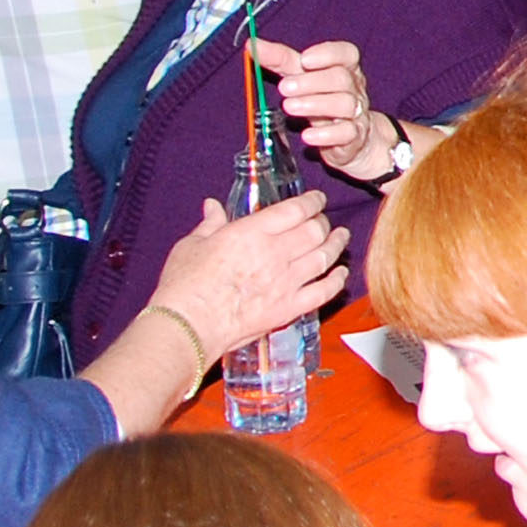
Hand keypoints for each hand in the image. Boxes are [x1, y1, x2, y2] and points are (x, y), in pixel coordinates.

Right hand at [146, 190, 348, 362]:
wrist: (188, 326)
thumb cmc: (184, 285)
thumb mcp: (192, 245)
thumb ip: (210, 224)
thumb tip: (213, 206)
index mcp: (252, 233)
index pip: (295, 209)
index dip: (312, 201)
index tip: (317, 199)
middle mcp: (275, 254)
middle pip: (315, 231)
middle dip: (323, 222)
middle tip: (324, 221)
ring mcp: (286, 282)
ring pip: (324, 257)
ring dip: (337, 246)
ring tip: (341, 238)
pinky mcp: (289, 308)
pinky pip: (324, 291)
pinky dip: (337, 281)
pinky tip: (341, 274)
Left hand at [258, 37, 387, 179]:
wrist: (350, 137)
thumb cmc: (322, 99)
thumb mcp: (301, 77)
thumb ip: (279, 59)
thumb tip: (252, 44)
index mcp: (345, 68)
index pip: (347, 53)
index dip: (328, 54)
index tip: (305, 59)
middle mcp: (354, 89)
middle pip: (341, 78)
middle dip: (312, 82)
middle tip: (284, 87)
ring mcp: (356, 113)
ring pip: (344, 104)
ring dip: (315, 104)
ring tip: (289, 107)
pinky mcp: (354, 137)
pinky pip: (346, 133)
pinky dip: (326, 134)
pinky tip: (307, 135)